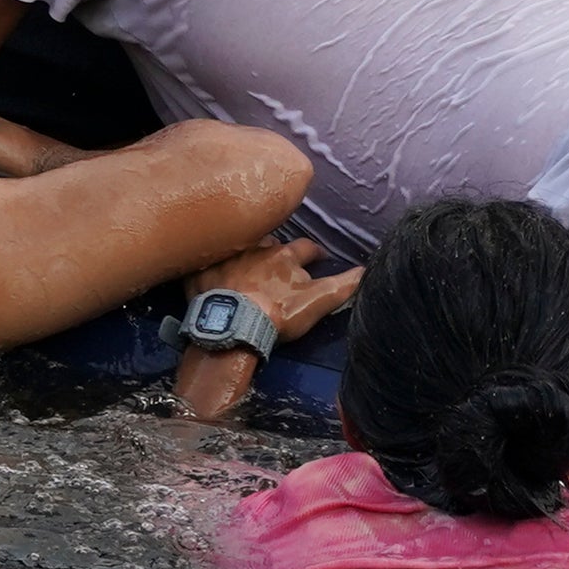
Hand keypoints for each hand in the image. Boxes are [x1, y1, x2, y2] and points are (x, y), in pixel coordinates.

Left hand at [169, 239, 362, 423]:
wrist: (233, 325)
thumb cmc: (278, 313)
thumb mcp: (317, 302)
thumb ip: (343, 286)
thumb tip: (366, 270)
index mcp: (285, 256)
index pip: (306, 248)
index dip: (315, 252)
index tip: (320, 256)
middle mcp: (256, 249)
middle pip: (269, 243)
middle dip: (274, 249)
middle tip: (276, 261)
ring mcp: (227, 258)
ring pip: (238, 248)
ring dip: (244, 254)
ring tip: (244, 266)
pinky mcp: (202, 271)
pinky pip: (204, 262)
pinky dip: (209, 266)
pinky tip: (208, 271)